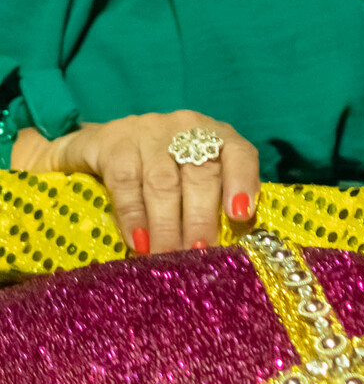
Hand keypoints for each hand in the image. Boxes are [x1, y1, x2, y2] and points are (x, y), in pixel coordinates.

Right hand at [13, 112, 258, 254]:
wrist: (101, 143)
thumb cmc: (162, 167)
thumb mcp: (191, 175)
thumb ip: (215, 198)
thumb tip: (233, 238)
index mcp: (216, 134)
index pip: (239, 152)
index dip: (243, 182)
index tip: (241, 216)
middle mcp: (186, 127)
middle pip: (200, 174)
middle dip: (201, 218)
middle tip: (198, 254)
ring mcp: (149, 132)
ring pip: (163, 181)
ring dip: (167, 224)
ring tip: (168, 256)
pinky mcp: (113, 143)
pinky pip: (125, 182)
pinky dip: (133, 215)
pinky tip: (138, 241)